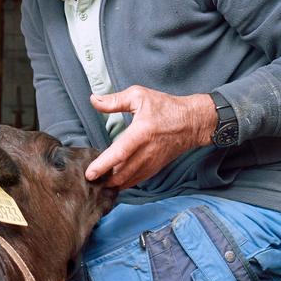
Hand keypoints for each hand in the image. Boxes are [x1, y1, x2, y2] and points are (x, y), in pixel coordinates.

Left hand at [85, 86, 216, 188]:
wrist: (192, 122)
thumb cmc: (166, 107)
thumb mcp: (139, 96)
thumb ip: (115, 100)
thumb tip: (94, 100)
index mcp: (141, 133)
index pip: (119, 154)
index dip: (103, 165)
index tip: (90, 174)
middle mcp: (146, 152)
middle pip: (122, 173)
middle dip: (103, 180)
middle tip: (88, 181)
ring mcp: (152, 162)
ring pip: (129, 180)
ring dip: (113, 184)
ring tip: (98, 182)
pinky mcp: (156, 167)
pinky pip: (138, 180)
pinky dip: (124, 183)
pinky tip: (114, 182)